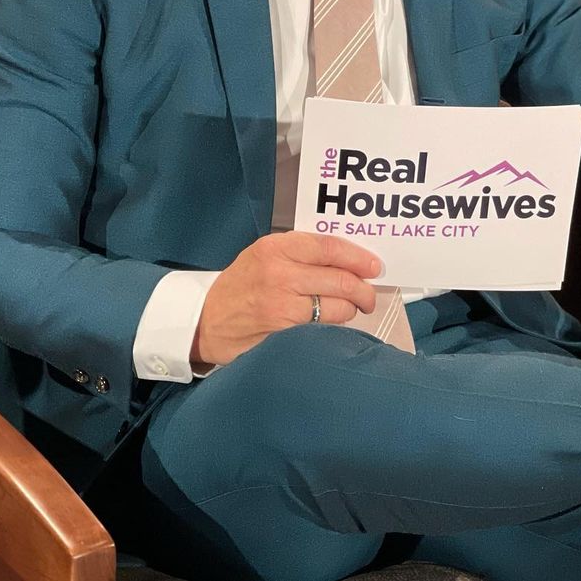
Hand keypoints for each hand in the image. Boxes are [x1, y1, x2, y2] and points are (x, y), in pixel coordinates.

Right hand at [191, 232, 381, 366]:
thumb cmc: (242, 284)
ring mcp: (281, 305)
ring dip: (350, 310)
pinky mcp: (283, 333)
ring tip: (350, 309)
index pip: (330, 247)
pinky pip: (322, 328)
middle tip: (369, 295)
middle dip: (363, 290)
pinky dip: (333, 327)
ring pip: (337, 307)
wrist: (206, 321)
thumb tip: (349, 259)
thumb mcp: (264, 255)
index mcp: (277, 247)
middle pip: (340, 279)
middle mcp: (280, 273)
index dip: (359, 257)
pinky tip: (330, 324)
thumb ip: (301, 252)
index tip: (375, 266)